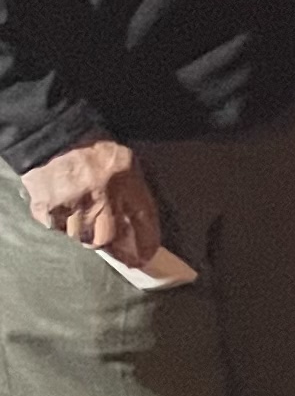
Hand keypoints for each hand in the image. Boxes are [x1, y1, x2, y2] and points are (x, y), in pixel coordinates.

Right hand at [21, 139, 162, 266]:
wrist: (56, 139)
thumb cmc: (94, 147)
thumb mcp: (126, 162)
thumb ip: (133, 190)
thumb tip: (136, 220)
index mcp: (126, 182)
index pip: (142, 220)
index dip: (146, 241)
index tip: (145, 256)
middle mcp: (100, 199)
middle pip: (106, 239)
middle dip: (108, 243)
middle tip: (108, 239)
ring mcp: (72, 207)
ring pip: (80, 237)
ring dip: (83, 232)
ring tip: (82, 213)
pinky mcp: (49, 211)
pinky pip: (58, 229)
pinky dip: (62, 224)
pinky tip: (64, 207)